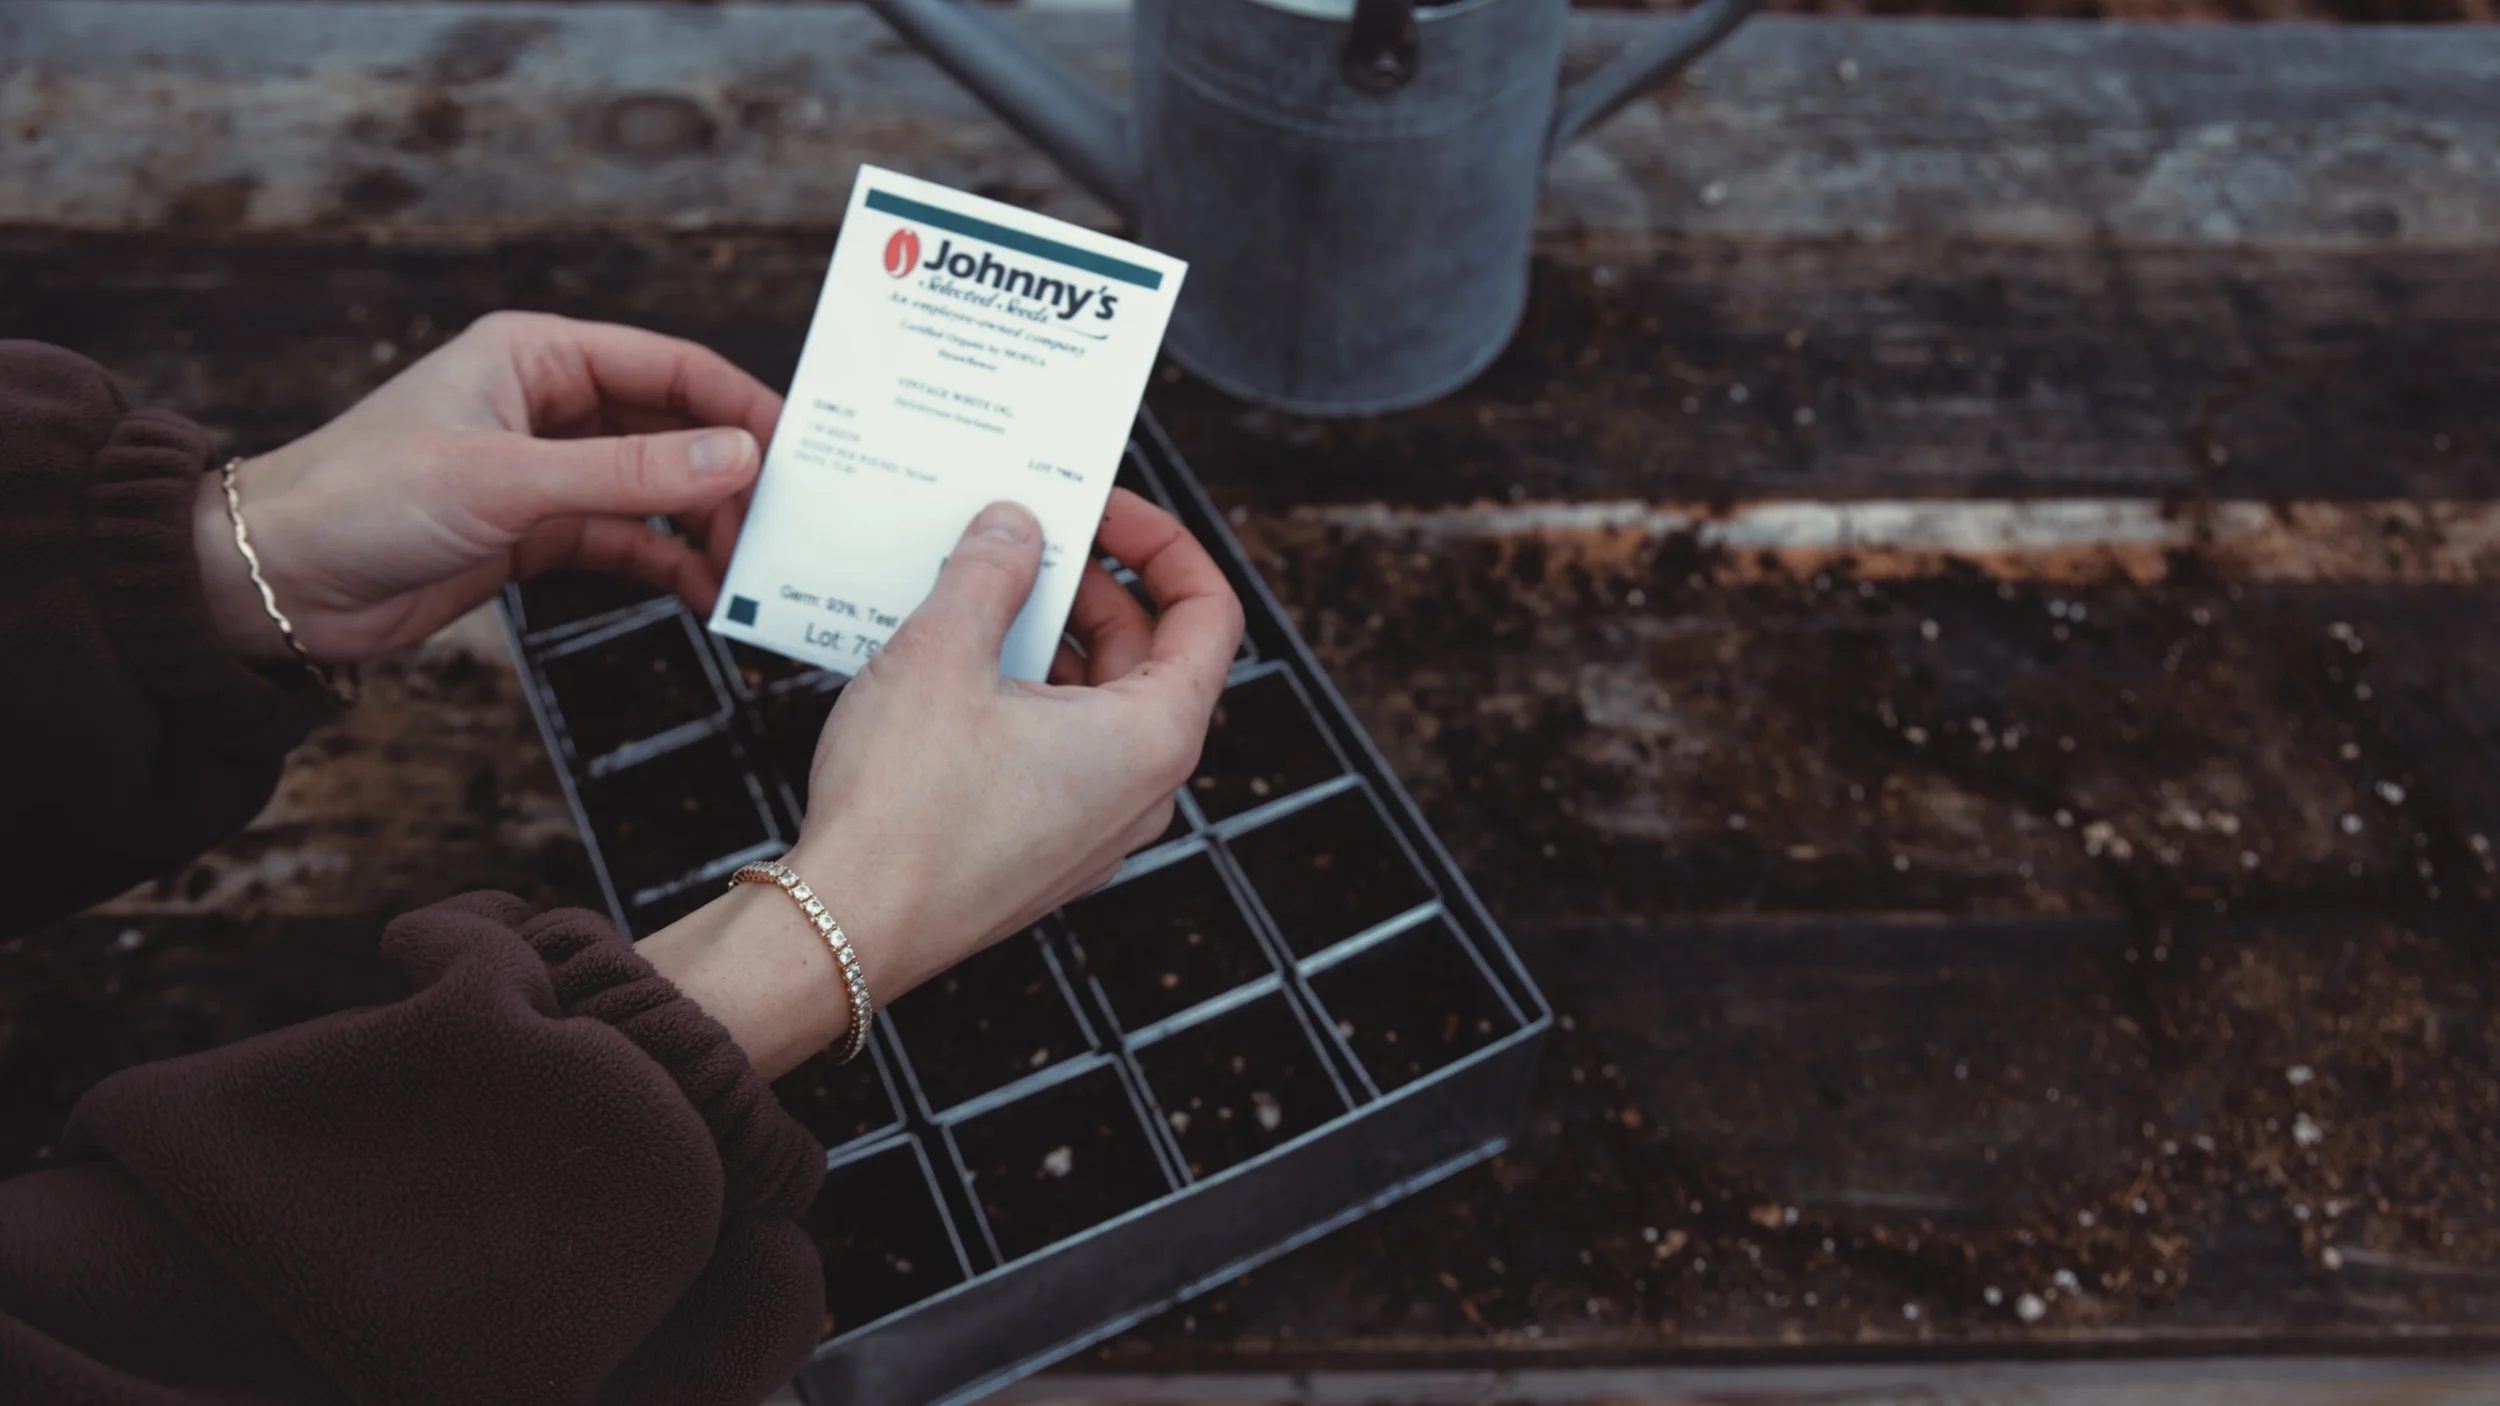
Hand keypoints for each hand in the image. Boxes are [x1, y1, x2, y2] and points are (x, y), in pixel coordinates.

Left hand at [193, 311, 779, 665]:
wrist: (276, 580)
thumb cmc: (364, 498)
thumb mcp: (508, 480)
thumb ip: (631, 471)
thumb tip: (740, 457)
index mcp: (539, 355)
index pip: (672, 366)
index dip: (742, 407)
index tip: (803, 455)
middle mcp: (550, 404)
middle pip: (676, 428)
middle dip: (733, 475)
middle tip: (782, 526)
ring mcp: (547, 469)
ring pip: (658, 488)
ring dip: (706, 525)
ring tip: (749, 568)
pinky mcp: (537, 530)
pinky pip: (628, 539)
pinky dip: (669, 563)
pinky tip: (705, 593)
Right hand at [640, 489, 1244, 1077]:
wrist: (845, 929)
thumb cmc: (905, 806)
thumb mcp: (943, 653)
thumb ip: (991, 571)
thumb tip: (1016, 525)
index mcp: (1153, 737)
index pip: (1209, 612)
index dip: (1161, 543)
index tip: (1100, 508)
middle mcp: (1144, 789)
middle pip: (1151, 653)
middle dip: (1089, 584)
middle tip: (1021, 536)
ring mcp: (1097, 827)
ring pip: (1098, 703)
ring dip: (1048, 637)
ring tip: (975, 590)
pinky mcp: (1046, 849)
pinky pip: (1059, 750)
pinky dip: (1024, 694)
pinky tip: (953, 663)